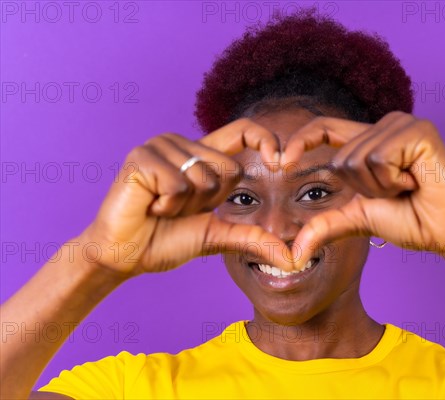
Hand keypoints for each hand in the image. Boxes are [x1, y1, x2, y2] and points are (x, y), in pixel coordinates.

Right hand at [78, 118, 292, 276]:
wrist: (124, 255)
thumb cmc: (166, 241)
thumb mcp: (217, 236)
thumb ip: (253, 238)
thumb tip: (292, 260)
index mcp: (203, 156)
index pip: (243, 131)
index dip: (266, 139)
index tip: (280, 162)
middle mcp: (183, 143)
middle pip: (229, 168)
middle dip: (210, 201)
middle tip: (179, 209)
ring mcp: (161, 146)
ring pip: (204, 177)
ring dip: (186, 205)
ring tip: (161, 207)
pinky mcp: (142, 156)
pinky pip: (179, 184)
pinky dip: (168, 205)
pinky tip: (149, 205)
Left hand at [281, 111, 444, 268]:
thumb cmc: (410, 220)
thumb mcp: (358, 218)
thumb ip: (325, 225)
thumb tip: (293, 252)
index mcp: (370, 141)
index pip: (325, 128)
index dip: (300, 140)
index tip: (280, 162)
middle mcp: (385, 125)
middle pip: (342, 157)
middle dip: (363, 189)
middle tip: (396, 193)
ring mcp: (403, 124)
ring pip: (359, 158)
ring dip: (380, 186)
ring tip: (408, 187)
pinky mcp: (419, 131)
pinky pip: (380, 158)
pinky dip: (393, 180)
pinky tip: (416, 181)